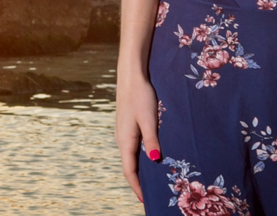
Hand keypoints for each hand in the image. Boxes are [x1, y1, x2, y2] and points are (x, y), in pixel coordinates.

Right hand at [115, 64, 161, 202]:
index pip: (129, 171)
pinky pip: (132, 148)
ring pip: (130, 157)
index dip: (137, 187)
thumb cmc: (141, 96)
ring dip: (139, 170)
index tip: (146, 200)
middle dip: (138, 182)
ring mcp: (124, 132)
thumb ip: (151, 141)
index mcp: (125, 140)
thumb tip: (154, 161)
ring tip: (151, 180)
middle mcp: (122, 139)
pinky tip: (149, 157)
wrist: (131, 75)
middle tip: (150, 194)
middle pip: (129, 166)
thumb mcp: (149, 119)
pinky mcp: (128, 125)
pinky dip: (139, 158)